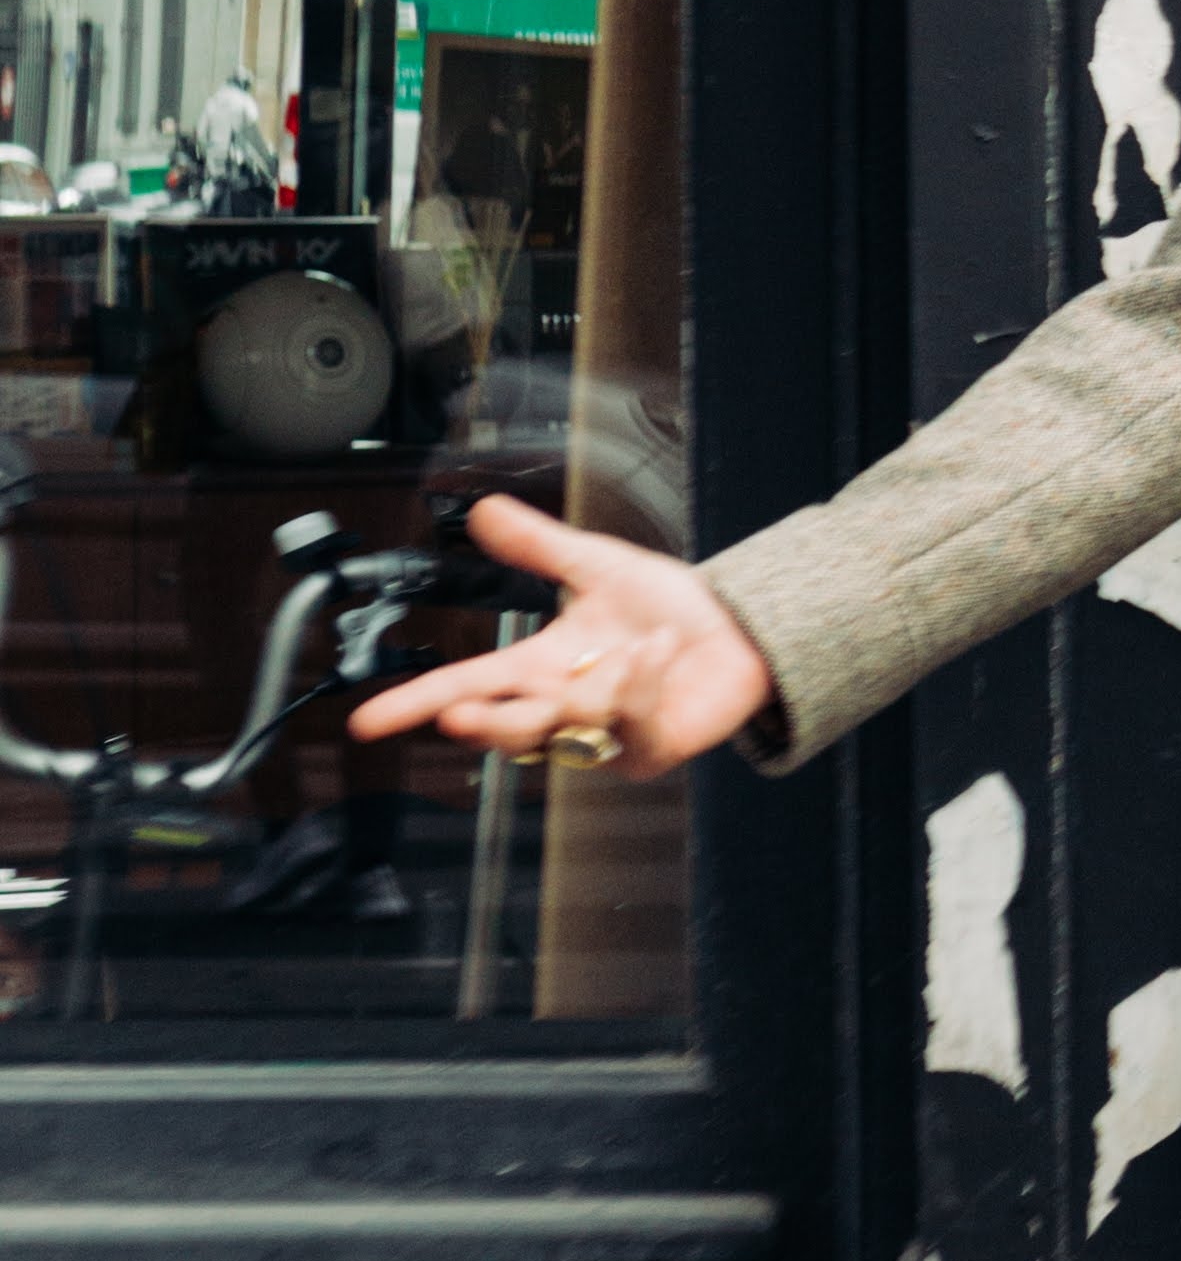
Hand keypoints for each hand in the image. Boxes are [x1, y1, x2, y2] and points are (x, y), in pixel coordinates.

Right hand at [347, 494, 776, 779]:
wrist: (734, 627)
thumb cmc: (666, 607)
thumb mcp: (594, 565)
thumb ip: (538, 546)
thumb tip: (485, 511)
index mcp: (538, 669)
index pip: (464, 689)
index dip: (413, 705)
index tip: (366, 721)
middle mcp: (562, 709)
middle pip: (504, 730)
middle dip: (486, 723)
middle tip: (462, 714)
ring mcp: (601, 738)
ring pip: (566, 728)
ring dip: (597, 685)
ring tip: (638, 645)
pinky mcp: (645, 750)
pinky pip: (627, 725)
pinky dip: (642, 683)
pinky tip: (660, 653)